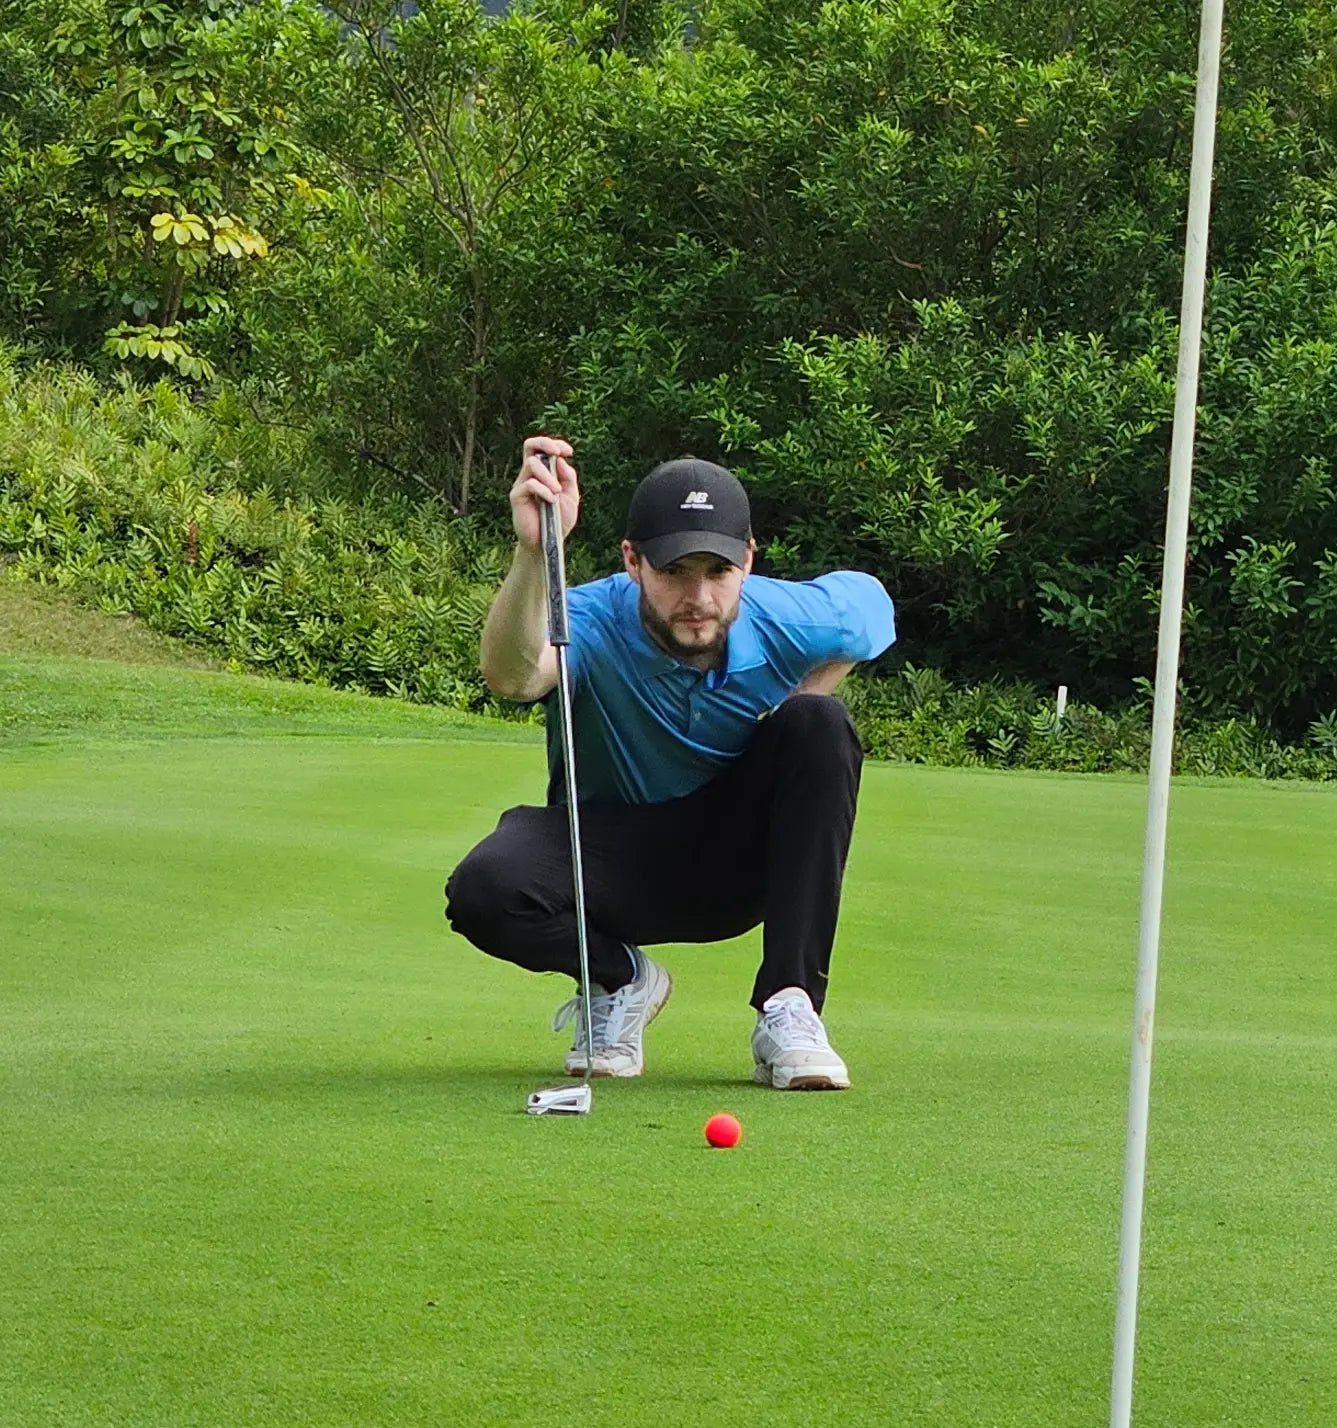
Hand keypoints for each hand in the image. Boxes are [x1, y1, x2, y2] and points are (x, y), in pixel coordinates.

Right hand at [510, 436, 578, 551]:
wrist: (549, 542)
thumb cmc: (559, 520)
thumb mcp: (572, 497)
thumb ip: (568, 478)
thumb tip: (561, 460)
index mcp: (545, 472)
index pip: (544, 449)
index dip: (555, 444)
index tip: (569, 452)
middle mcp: (531, 475)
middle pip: (529, 446)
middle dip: (544, 443)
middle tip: (557, 453)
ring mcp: (522, 484)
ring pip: (532, 463)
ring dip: (549, 476)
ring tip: (557, 492)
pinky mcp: (517, 496)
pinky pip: (530, 484)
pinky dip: (544, 490)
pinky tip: (551, 501)